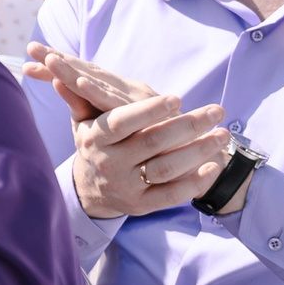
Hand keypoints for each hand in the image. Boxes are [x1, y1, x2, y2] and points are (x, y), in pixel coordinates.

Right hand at [22, 46, 231, 218]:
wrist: (91, 190)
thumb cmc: (96, 146)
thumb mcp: (83, 124)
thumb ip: (79, 100)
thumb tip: (61, 79)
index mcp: (95, 140)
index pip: (121, 123)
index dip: (148, 111)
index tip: (176, 98)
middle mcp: (109, 164)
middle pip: (152, 142)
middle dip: (188, 125)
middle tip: (216, 111)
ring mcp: (126, 186)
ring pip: (166, 168)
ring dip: (198, 151)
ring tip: (223, 135)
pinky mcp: (141, 205)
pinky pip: (172, 195)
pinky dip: (195, 183)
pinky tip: (213, 166)